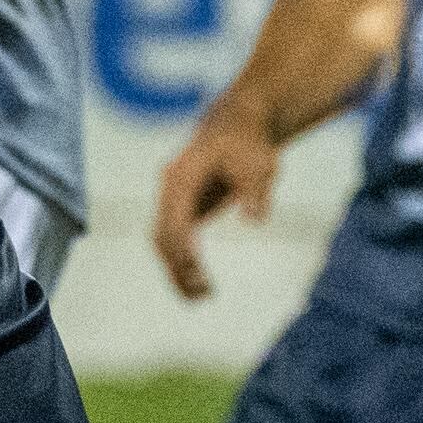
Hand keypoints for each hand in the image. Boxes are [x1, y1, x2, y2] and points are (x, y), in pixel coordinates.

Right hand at [153, 99, 281, 300]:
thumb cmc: (248, 144)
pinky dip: (182, 263)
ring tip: (202, 296)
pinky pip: (173, 241)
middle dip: (179, 266)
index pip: (174, 217)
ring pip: (163, 241)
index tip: (195, 269)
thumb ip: (255, 190)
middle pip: (163, 234)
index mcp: (183, 175)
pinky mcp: (182, 209)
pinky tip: (199, 285)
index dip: (182, 245)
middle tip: (204, 292)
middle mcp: (170, 188)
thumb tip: (255, 218)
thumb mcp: (259, 163)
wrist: (238, 126)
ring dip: (177, 270)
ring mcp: (173, 199)